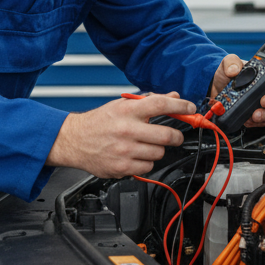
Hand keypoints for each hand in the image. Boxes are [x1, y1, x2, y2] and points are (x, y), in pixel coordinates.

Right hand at [47, 92, 192, 178]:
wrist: (74, 140)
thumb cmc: (98, 122)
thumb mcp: (121, 105)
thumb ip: (148, 101)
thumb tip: (173, 97)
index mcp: (127, 111)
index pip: (161, 105)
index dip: (180, 106)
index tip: (190, 109)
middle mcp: (127, 130)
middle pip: (166, 135)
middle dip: (176, 136)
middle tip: (175, 136)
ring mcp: (124, 151)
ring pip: (159, 153)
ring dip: (157, 150)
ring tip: (145, 145)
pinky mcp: (122, 168)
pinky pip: (148, 167)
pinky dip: (146, 162)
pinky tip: (136, 155)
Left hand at [209, 54, 264, 127]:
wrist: (215, 87)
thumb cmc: (227, 73)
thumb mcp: (228, 62)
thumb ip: (231, 62)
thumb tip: (234, 70)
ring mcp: (264, 104)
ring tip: (256, 114)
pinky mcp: (256, 115)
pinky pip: (263, 122)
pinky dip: (257, 122)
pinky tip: (249, 119)